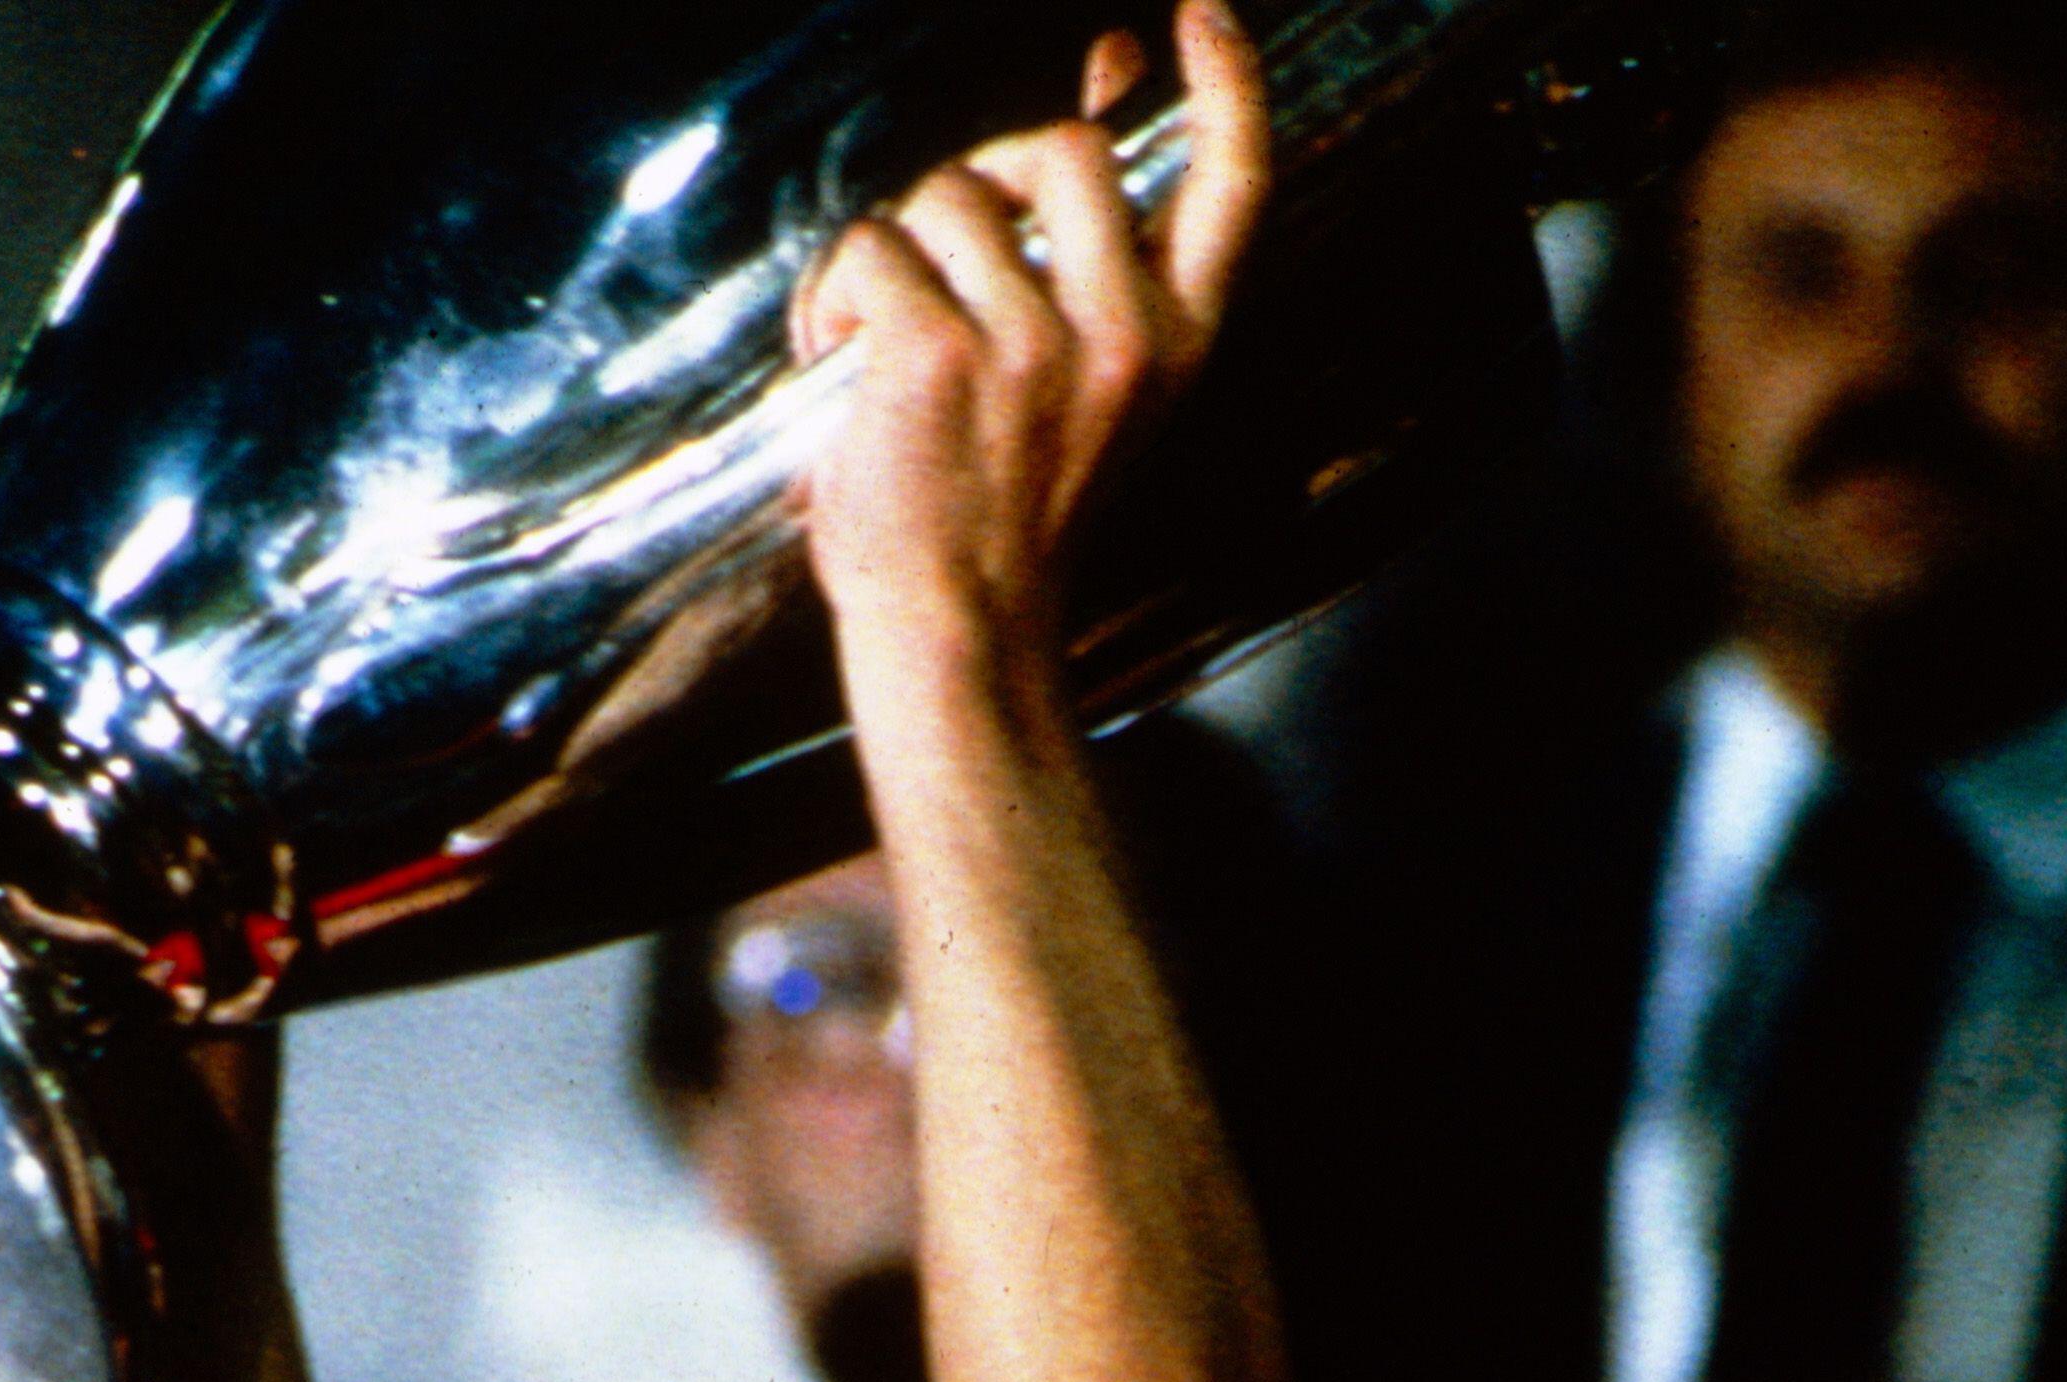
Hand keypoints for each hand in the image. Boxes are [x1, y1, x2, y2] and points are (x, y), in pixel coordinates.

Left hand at [793, 0, 1267, 676]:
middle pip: (1064, 152)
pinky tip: (833, 357)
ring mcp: (1035, 345)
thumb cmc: (999, 520)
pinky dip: (833, 295)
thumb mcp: (1077, 390)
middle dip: (986, 169)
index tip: (1196, 19)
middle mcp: (1122, 334)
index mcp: (1174, 345)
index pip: (1234, 187)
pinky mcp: (941, 357)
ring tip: (873, 337)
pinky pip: (872, 250)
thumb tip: (1095, 99)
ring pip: (948, 196)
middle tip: (943, 249)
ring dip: (894, 249)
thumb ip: (1083, 269)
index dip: (1226, 86)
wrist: (955, 635)